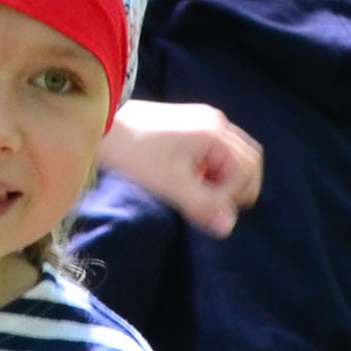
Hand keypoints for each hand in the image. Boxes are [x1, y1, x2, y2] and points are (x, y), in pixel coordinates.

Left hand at [101, 97, 263, 237]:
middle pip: (248, 160)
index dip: (233, 197)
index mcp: (215, 134)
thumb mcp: (170, 183)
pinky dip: (212, 170)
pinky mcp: (190, 126)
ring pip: (233, 156)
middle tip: (212, 206)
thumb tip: (227, 228)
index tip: (209, 210)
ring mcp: (203, 122)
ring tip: (199, 194)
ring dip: (224, 180)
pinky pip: (216, 151)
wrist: (101, 124)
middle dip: (237, 188)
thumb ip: (202, 205)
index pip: (247, 171)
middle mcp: (216, 123)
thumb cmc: (134, 152)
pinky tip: (191, 181)